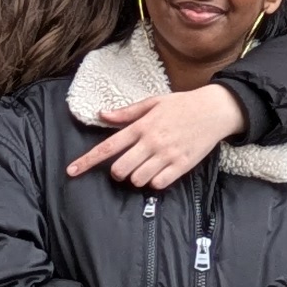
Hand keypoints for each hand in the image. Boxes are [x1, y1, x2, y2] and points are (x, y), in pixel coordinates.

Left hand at [69, 83, 246, 191]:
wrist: (215, 110)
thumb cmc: (182, 105)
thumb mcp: (153, 102)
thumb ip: (126, 112)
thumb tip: (102, 114)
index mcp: (141, 126)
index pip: (107, 147)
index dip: (87, 161)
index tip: (72, 170)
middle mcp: (151, 142)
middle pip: (120, 169)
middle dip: (118, 172)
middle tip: (126, 165)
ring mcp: (166, 155)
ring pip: (138, 179)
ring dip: (137, 177)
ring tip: (147, 166)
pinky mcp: (181, 165)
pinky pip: (158, 184)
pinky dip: (154, 182)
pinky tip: (159, 172)